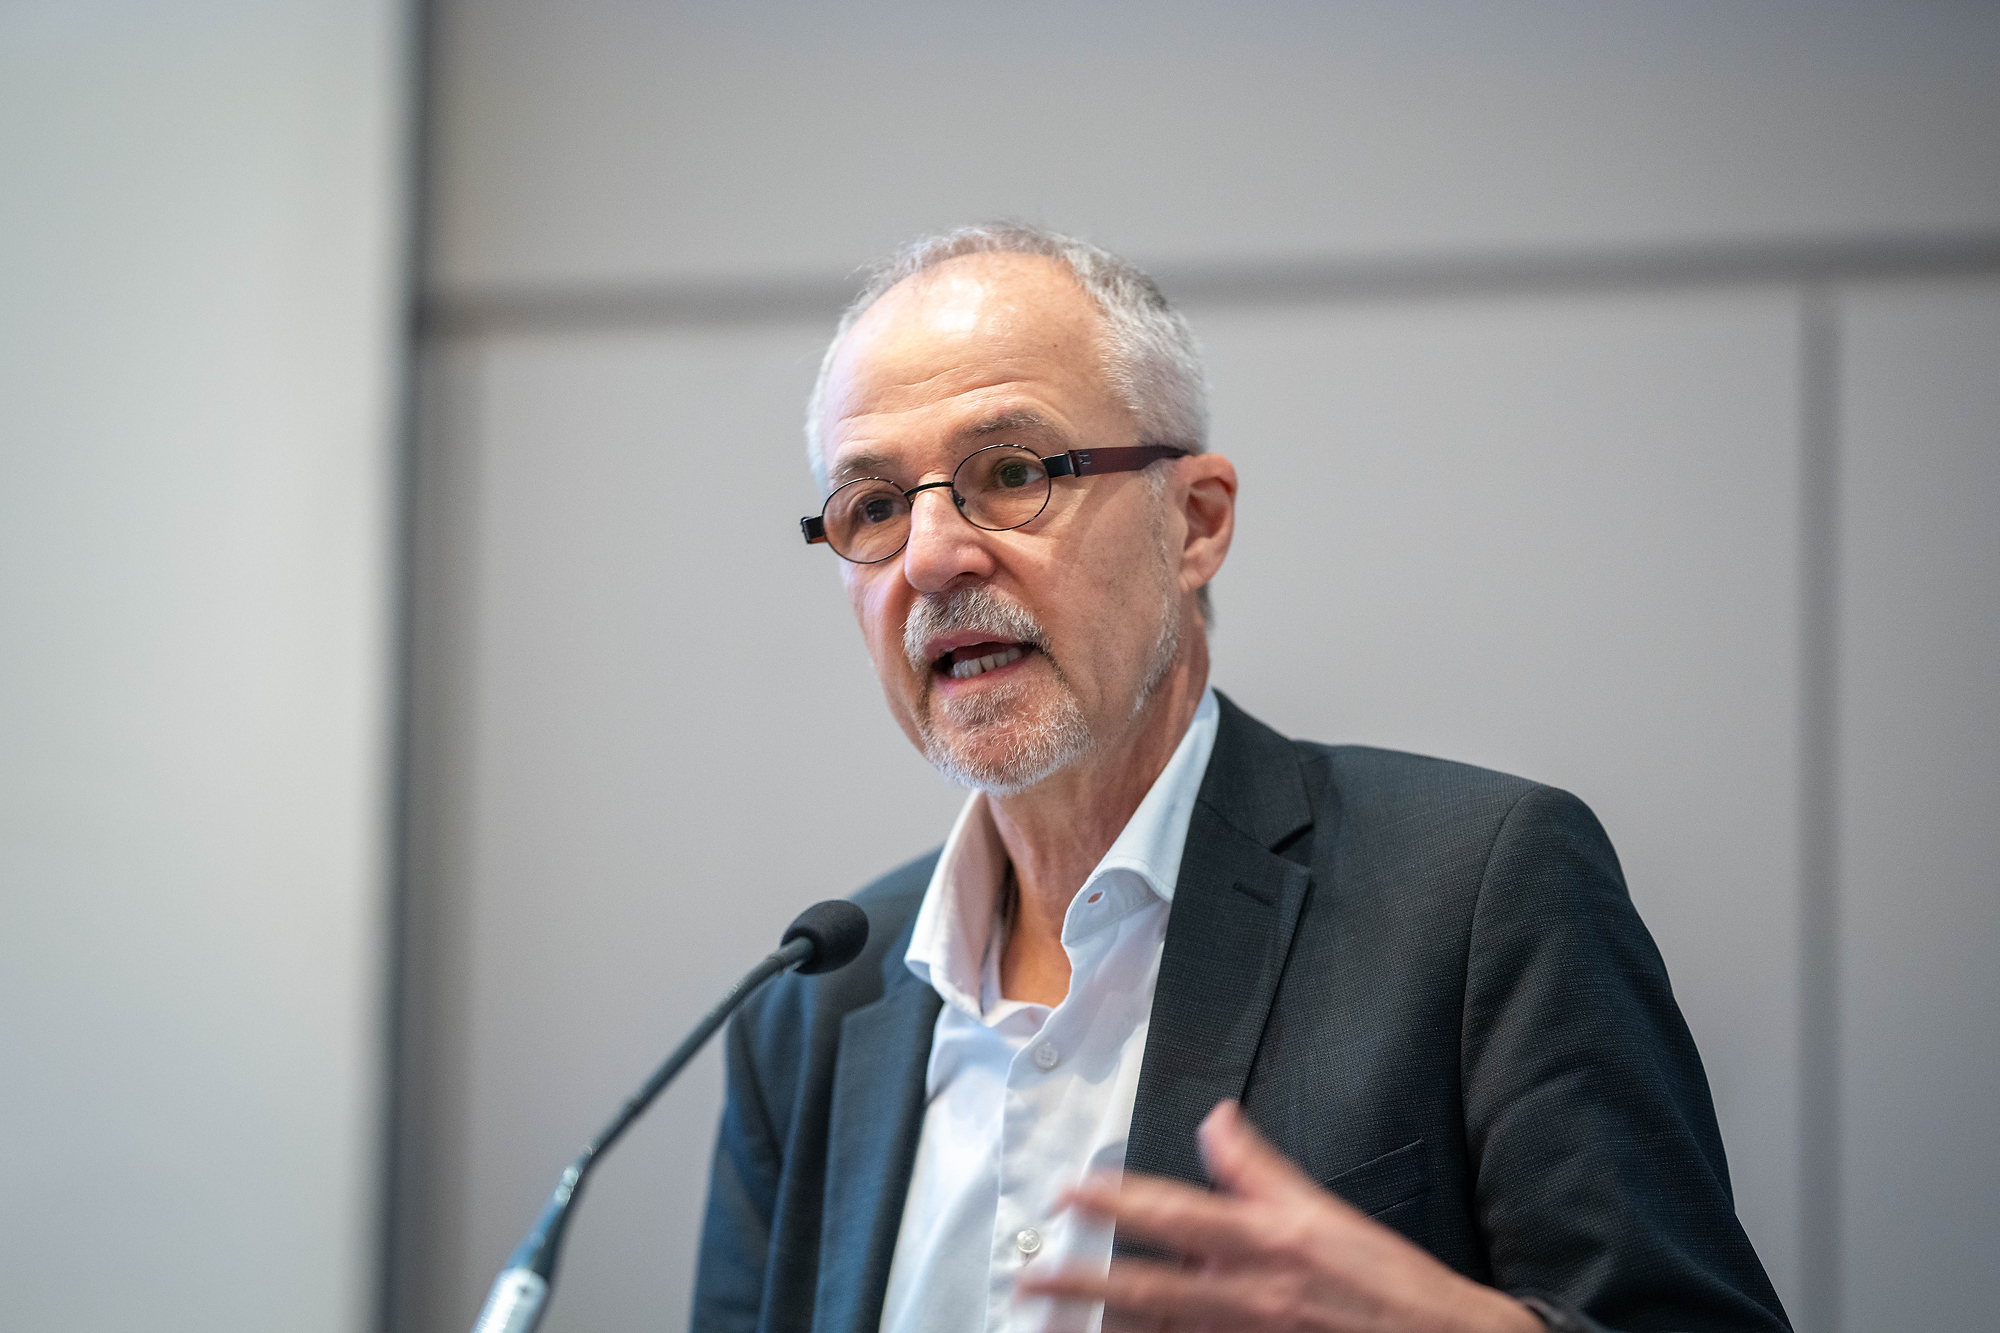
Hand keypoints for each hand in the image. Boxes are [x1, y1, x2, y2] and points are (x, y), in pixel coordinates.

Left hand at [1017, 1101, 1541, 1332]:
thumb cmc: (1388, 1285)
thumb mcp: (1325, 1211)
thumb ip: (1259, 1167)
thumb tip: (1216, 1120)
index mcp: (1268, 1241)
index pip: (1176, 1216)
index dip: (1118, 1204)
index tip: (1070, 1195)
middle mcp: (1252, 1294)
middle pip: (1151, 1290)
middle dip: (1084, 1284)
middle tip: (1031, 1279)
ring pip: (1161, 1332)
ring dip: (1104, 1326)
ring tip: (1050, 1320)